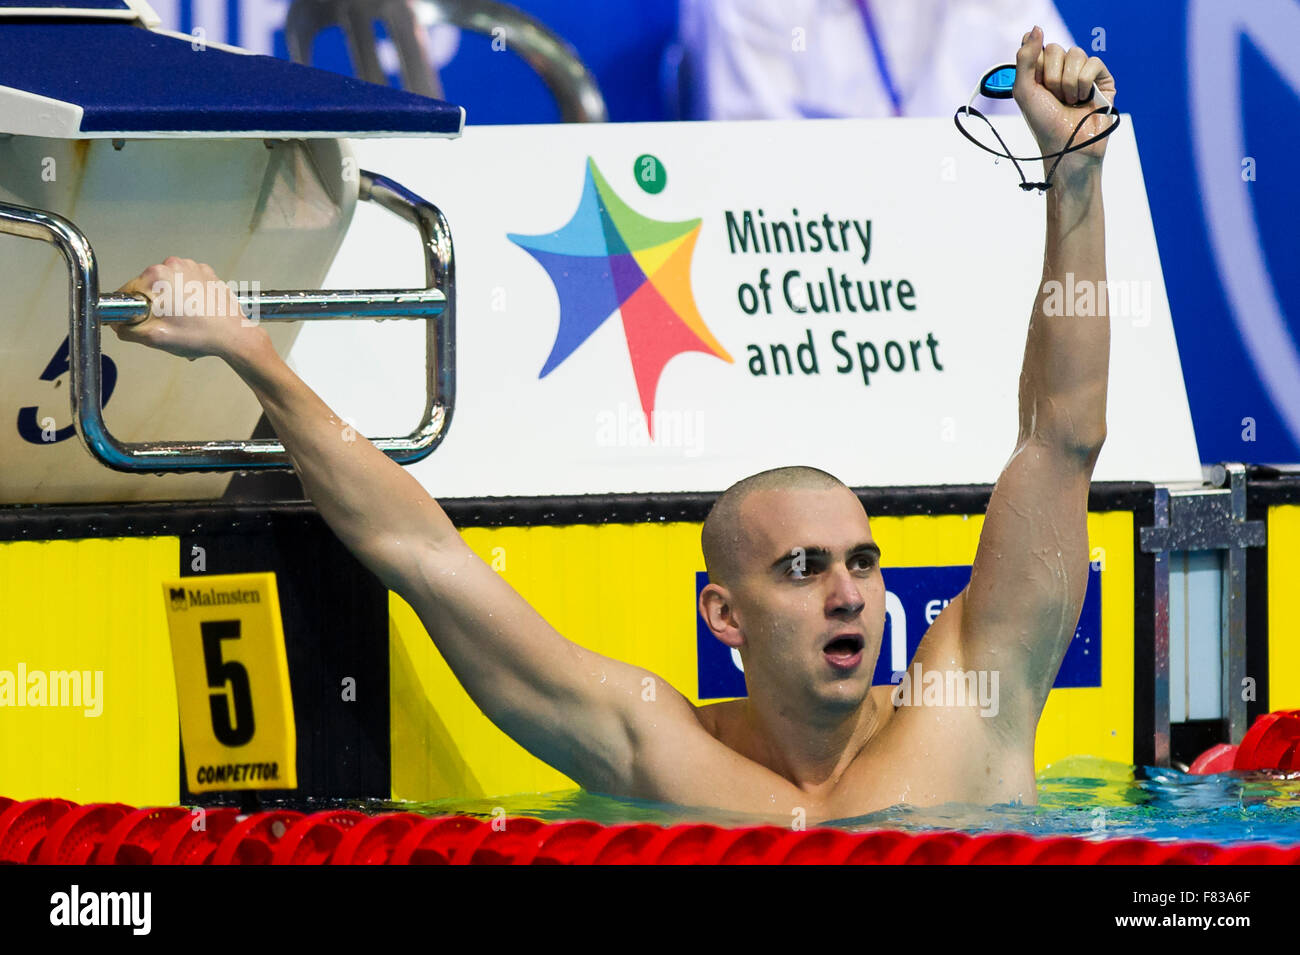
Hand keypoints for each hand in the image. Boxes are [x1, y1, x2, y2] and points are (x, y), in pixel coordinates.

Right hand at [112, 257, 266, 361]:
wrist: (235, 335)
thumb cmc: (200, 336)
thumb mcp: (155, 338)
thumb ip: (127, 330)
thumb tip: (117, 324)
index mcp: (157, 276)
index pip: (128, 291)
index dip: (131, 309)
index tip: (143, 321)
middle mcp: (174, 264)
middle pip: (149, 288)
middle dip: (154, 306)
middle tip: (169, 324)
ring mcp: (192, 266)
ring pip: (168, 285)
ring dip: (170, 301)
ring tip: (184, 320)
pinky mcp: (206, 272)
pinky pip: (186, 284)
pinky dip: (187, 296)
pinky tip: (196, 313)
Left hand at [1013, 26, 1116, 165]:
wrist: (1067, 146)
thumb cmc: (1044, 124)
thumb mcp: (1023, 91)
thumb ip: (1024, 58)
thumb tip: (1035, 28)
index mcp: (1041, 72)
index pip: (1038, 47)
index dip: (1036, 65)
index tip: (1037, 85)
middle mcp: (1062, 70)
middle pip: (1056, 48)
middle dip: (1051, 76)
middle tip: (1054, 98)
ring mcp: (1083, 74)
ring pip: (1075, 54)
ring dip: (1068, 82)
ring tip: (1069, 101)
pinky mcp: (1102, 79)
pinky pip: (1093, 62)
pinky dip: (1084, 82)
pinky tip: (1084, 99)